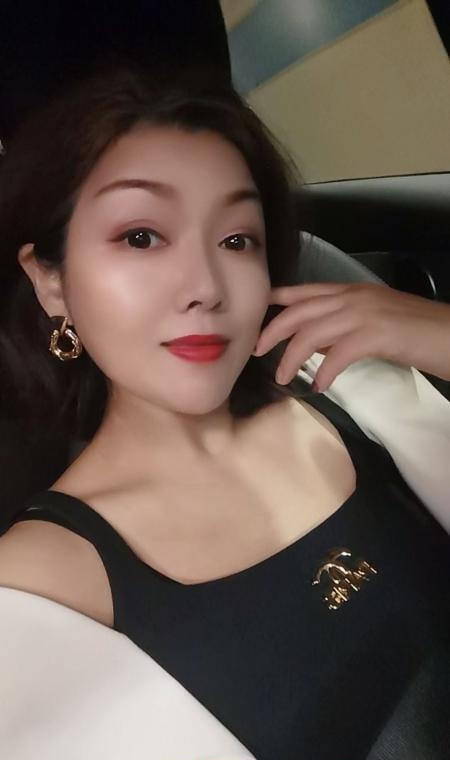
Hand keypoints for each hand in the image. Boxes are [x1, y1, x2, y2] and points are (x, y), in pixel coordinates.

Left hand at [252, 282, 449, 389]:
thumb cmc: (416, 332)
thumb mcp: (374, 322)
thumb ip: (344, 327)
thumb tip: (315, 344)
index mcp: (352, 291)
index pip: (306, 291)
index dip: (278, 300)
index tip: (257, 313)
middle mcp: (354, 297)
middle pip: (300, 311)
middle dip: (273, 331)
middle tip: (256, 351)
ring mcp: (364, 313)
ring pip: (312, 332)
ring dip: (291, 357)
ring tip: (283, 378)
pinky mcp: (377, 334)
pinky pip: (338, 353)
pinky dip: (324, 371)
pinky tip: (320, 386)